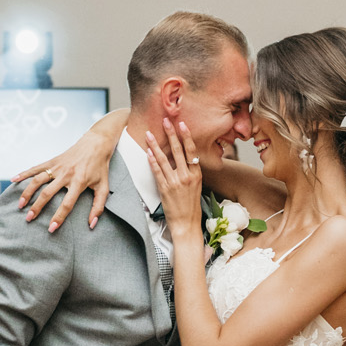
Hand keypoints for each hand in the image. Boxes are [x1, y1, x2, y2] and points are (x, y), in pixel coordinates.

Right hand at [16, 119, 118, 231]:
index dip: (58, 217)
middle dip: (37, 207)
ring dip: (27, 192)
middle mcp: (66, 174)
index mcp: (79, 182)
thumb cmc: (100, 168)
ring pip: (38, 180)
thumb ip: (98, 207)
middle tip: (29, 219)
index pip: (67, 204)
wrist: (96, 144)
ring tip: (20, 205)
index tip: (50, 229)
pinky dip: (24, 173)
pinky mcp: (52, 161)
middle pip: (47, 193)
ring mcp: (57, 166)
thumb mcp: (104, 187)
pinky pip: (35, 167)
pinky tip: (13, 180)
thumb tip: (91, 224)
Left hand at [146, 119, 203, 242]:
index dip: (186, 136)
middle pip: (178, 150)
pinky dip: (152, 161)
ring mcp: (175, 182)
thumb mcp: (196, 187)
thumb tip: (184, 158)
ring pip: (164, 159)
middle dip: (171, 134)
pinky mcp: (165, 189)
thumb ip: (191, 172)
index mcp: (197, 174)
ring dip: (155, 145)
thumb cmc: (191, 206)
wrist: (187, 224)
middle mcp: (187, 176)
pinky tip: (148, 152)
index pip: (192, 151)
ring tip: (149, 134)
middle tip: (165, 121)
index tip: (182, 124)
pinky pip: (157, 171)